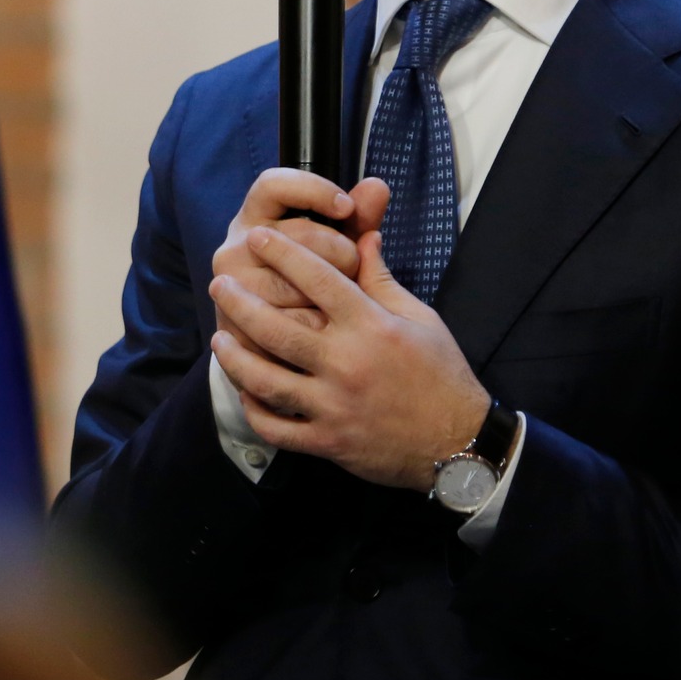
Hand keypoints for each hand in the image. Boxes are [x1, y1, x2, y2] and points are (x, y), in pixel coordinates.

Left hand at [210, 227, 489, 490]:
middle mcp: (345, 363)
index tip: (258, 237)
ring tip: (220, 338)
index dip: (283, 253)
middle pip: (277, 327)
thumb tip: (363, 237)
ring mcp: (333, 406)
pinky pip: (278, 428)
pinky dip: (255, 410)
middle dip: (241, 301)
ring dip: (236, 357)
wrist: (460, 442)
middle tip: (220, 282)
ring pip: (266, 380)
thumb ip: (381, 279)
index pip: (317, 278)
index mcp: (370, 326)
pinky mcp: (328, 442)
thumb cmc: (441, 372)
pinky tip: (245, 390)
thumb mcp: (419, 317)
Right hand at [211, 171, 389, 353]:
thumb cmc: (310, 279)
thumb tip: (377, 186)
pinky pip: (292, 322)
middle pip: (299, 235)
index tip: (347, 207)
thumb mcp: (334, 244)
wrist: (277, 339)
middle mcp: (233, 247)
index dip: (314, 191)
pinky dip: (318, 324)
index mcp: (253, 216)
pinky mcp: (237, 324)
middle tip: (354, 266)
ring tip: (339, 298)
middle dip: (341, 251)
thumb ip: (357, 217)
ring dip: (331, 294)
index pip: (273, 184)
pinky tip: (325, 323)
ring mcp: (232, 287)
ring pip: (296, 284)